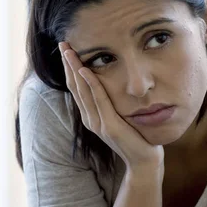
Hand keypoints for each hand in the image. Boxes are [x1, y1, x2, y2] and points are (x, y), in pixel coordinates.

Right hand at [59, 42, 164, 178]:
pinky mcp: (109, 126)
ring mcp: (98, 123)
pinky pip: (98, 100)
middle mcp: (90, 119)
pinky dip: (91, 84)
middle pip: (75, 86)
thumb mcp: (120, 118)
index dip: (69, 69)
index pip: (76, 88)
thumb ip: (111, 105)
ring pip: (82, 90)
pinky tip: (85, 70)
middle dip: (68, 64)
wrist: (143, 162)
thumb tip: (111, 85)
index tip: (66, 50)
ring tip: (69, 51)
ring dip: (75, 69)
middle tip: (63, 44)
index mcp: (91, 116)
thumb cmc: (135, 139)